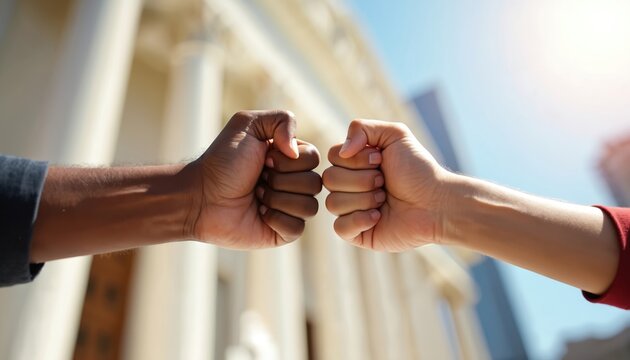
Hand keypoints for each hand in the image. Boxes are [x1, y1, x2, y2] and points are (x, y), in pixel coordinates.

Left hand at [188, 110, 321, 248]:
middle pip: (315, 183)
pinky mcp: (283, 232)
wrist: (200, 196)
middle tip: (257, 180)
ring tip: (256, 196)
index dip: (287, 160)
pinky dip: (276, 218)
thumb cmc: (222, 161)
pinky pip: (298, 227)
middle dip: (280, 180)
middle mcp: (294, 182)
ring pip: (310, 206)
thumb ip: (282, 120)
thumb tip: (297, 152)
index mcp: (291, 158)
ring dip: (277, 199)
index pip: (314, 158)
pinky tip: (258, 214)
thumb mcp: (248, 125)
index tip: (263, 159)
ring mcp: (290, 208)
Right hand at [322, 119, 452, 250]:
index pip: (332, 157)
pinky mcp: (357, 234)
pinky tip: (379, 217)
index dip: (355, 159)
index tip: (380, 160)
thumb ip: (362, 128)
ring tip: (385, 199)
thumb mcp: (395, 135)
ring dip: (364, 199)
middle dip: (362, 179)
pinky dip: (360, 220)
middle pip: (329, 179)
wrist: (436, 202)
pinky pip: (340, 227)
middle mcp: (349, 186)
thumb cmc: (418, 170)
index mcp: (354, 164)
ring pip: (332, 203)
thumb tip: (342, 151)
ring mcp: (351, 210)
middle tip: (384, 182)